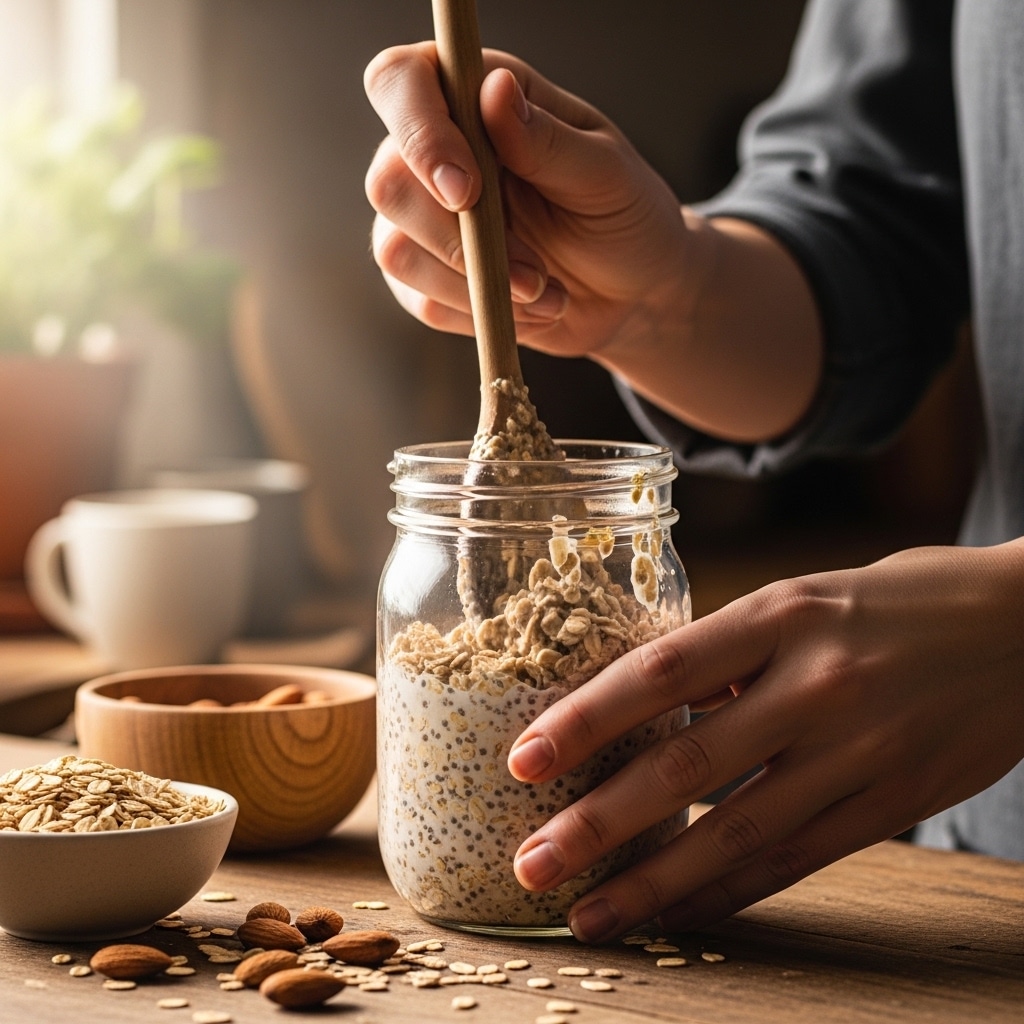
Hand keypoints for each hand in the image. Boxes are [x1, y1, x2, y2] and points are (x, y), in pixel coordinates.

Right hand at [364, 43, 690, 360]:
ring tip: (543, 289)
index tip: (467, 191)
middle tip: (535, 270)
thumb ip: (546, 139)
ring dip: (474, 283)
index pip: (401, 82)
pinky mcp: (428, 280)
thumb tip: (495, 90)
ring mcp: (425, 219)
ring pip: (395, 250)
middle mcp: (439, 152)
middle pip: (387, 182)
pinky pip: (421, 302)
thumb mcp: (606, 174)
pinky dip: (480, 312)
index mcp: (477, 99)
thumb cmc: (626, 217)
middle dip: (458, 238)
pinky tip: (530, 307)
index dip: (419, 132)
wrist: (634, 294)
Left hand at [507, 540, 1023, 942]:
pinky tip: (679, 915)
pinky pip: (796, 859)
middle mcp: (815, 685)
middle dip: (600, 823)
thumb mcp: (809, 596)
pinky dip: (730, 894)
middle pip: (688, 767)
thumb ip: (733, 652)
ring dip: (654, 882)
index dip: (585, 720)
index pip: (660, 672)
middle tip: (531, 861)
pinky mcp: (893, 803)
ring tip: (589, 914)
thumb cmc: (900, 599)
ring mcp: (858, 751)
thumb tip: (652, 703)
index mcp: (782, 615)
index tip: (524, 760)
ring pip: (738, 833)